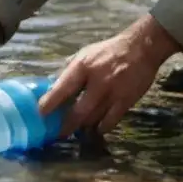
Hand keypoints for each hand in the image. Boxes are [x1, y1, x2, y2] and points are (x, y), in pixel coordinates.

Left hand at [37, 15, 180, 136]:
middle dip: (66, 125)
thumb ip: (68, 71)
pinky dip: (101, 128)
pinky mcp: (126, 101)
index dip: (50, 103)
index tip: (41, 114)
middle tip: (58, 133)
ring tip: (76, 131)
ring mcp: (113, 93)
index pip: (63, 88)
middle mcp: (97, 81)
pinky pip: (110, 122)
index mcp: (83, 66)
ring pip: (93, 119)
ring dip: (83, 127)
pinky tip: (96, 129)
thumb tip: (51, 86)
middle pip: (78, 111)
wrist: (141, 48)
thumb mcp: (84, 54)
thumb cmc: (108, 51)